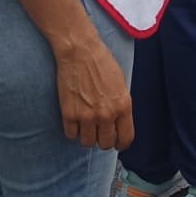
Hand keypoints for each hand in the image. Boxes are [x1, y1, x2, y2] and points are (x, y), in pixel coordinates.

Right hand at [55, 33, 133, 150]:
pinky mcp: (69, 114)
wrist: (80, 52)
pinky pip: (71, 135)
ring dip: (87, 136)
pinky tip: (75, 119)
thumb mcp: (121, 84)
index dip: (121, 143)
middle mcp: (106, 114)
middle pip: (106, 144)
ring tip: (87, 124)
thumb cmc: (102, 63)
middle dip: (103, 139)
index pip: (126, 138)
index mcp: (123, 106)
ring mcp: (86, 116)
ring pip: (88, 143)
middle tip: (100, 131)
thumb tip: (119, 123)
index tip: (117, 142)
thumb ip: (121, 106)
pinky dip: (73, 130)